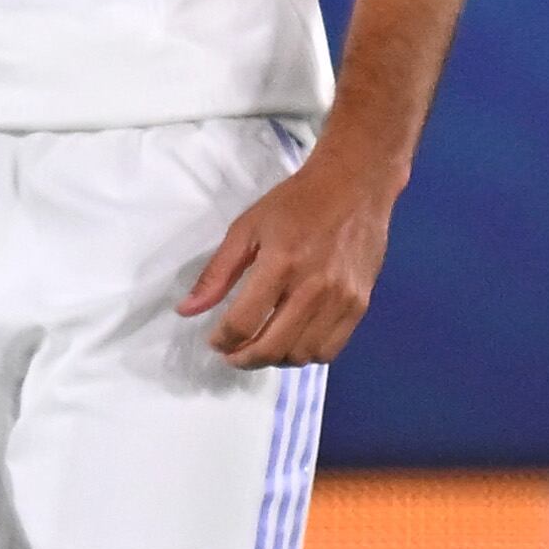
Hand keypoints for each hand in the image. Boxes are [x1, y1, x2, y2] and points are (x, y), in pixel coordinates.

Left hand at [178, 145, 399, 368]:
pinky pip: (332, 348)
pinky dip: (306, 354)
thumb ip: (217, 273)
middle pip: (274, 347)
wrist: (354, 188)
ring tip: (259, 349)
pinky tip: (290, 342)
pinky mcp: (361, 305)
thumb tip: (186, 310)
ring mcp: (342, 300)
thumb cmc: (294, 203)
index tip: (214, 342)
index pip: (245, 322)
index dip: (223, 340)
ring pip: (304, 355)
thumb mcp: (246, 228)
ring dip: (276, 360)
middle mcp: (314, 288)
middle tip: (231, 355)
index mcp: (280, 264)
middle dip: (245, 359)